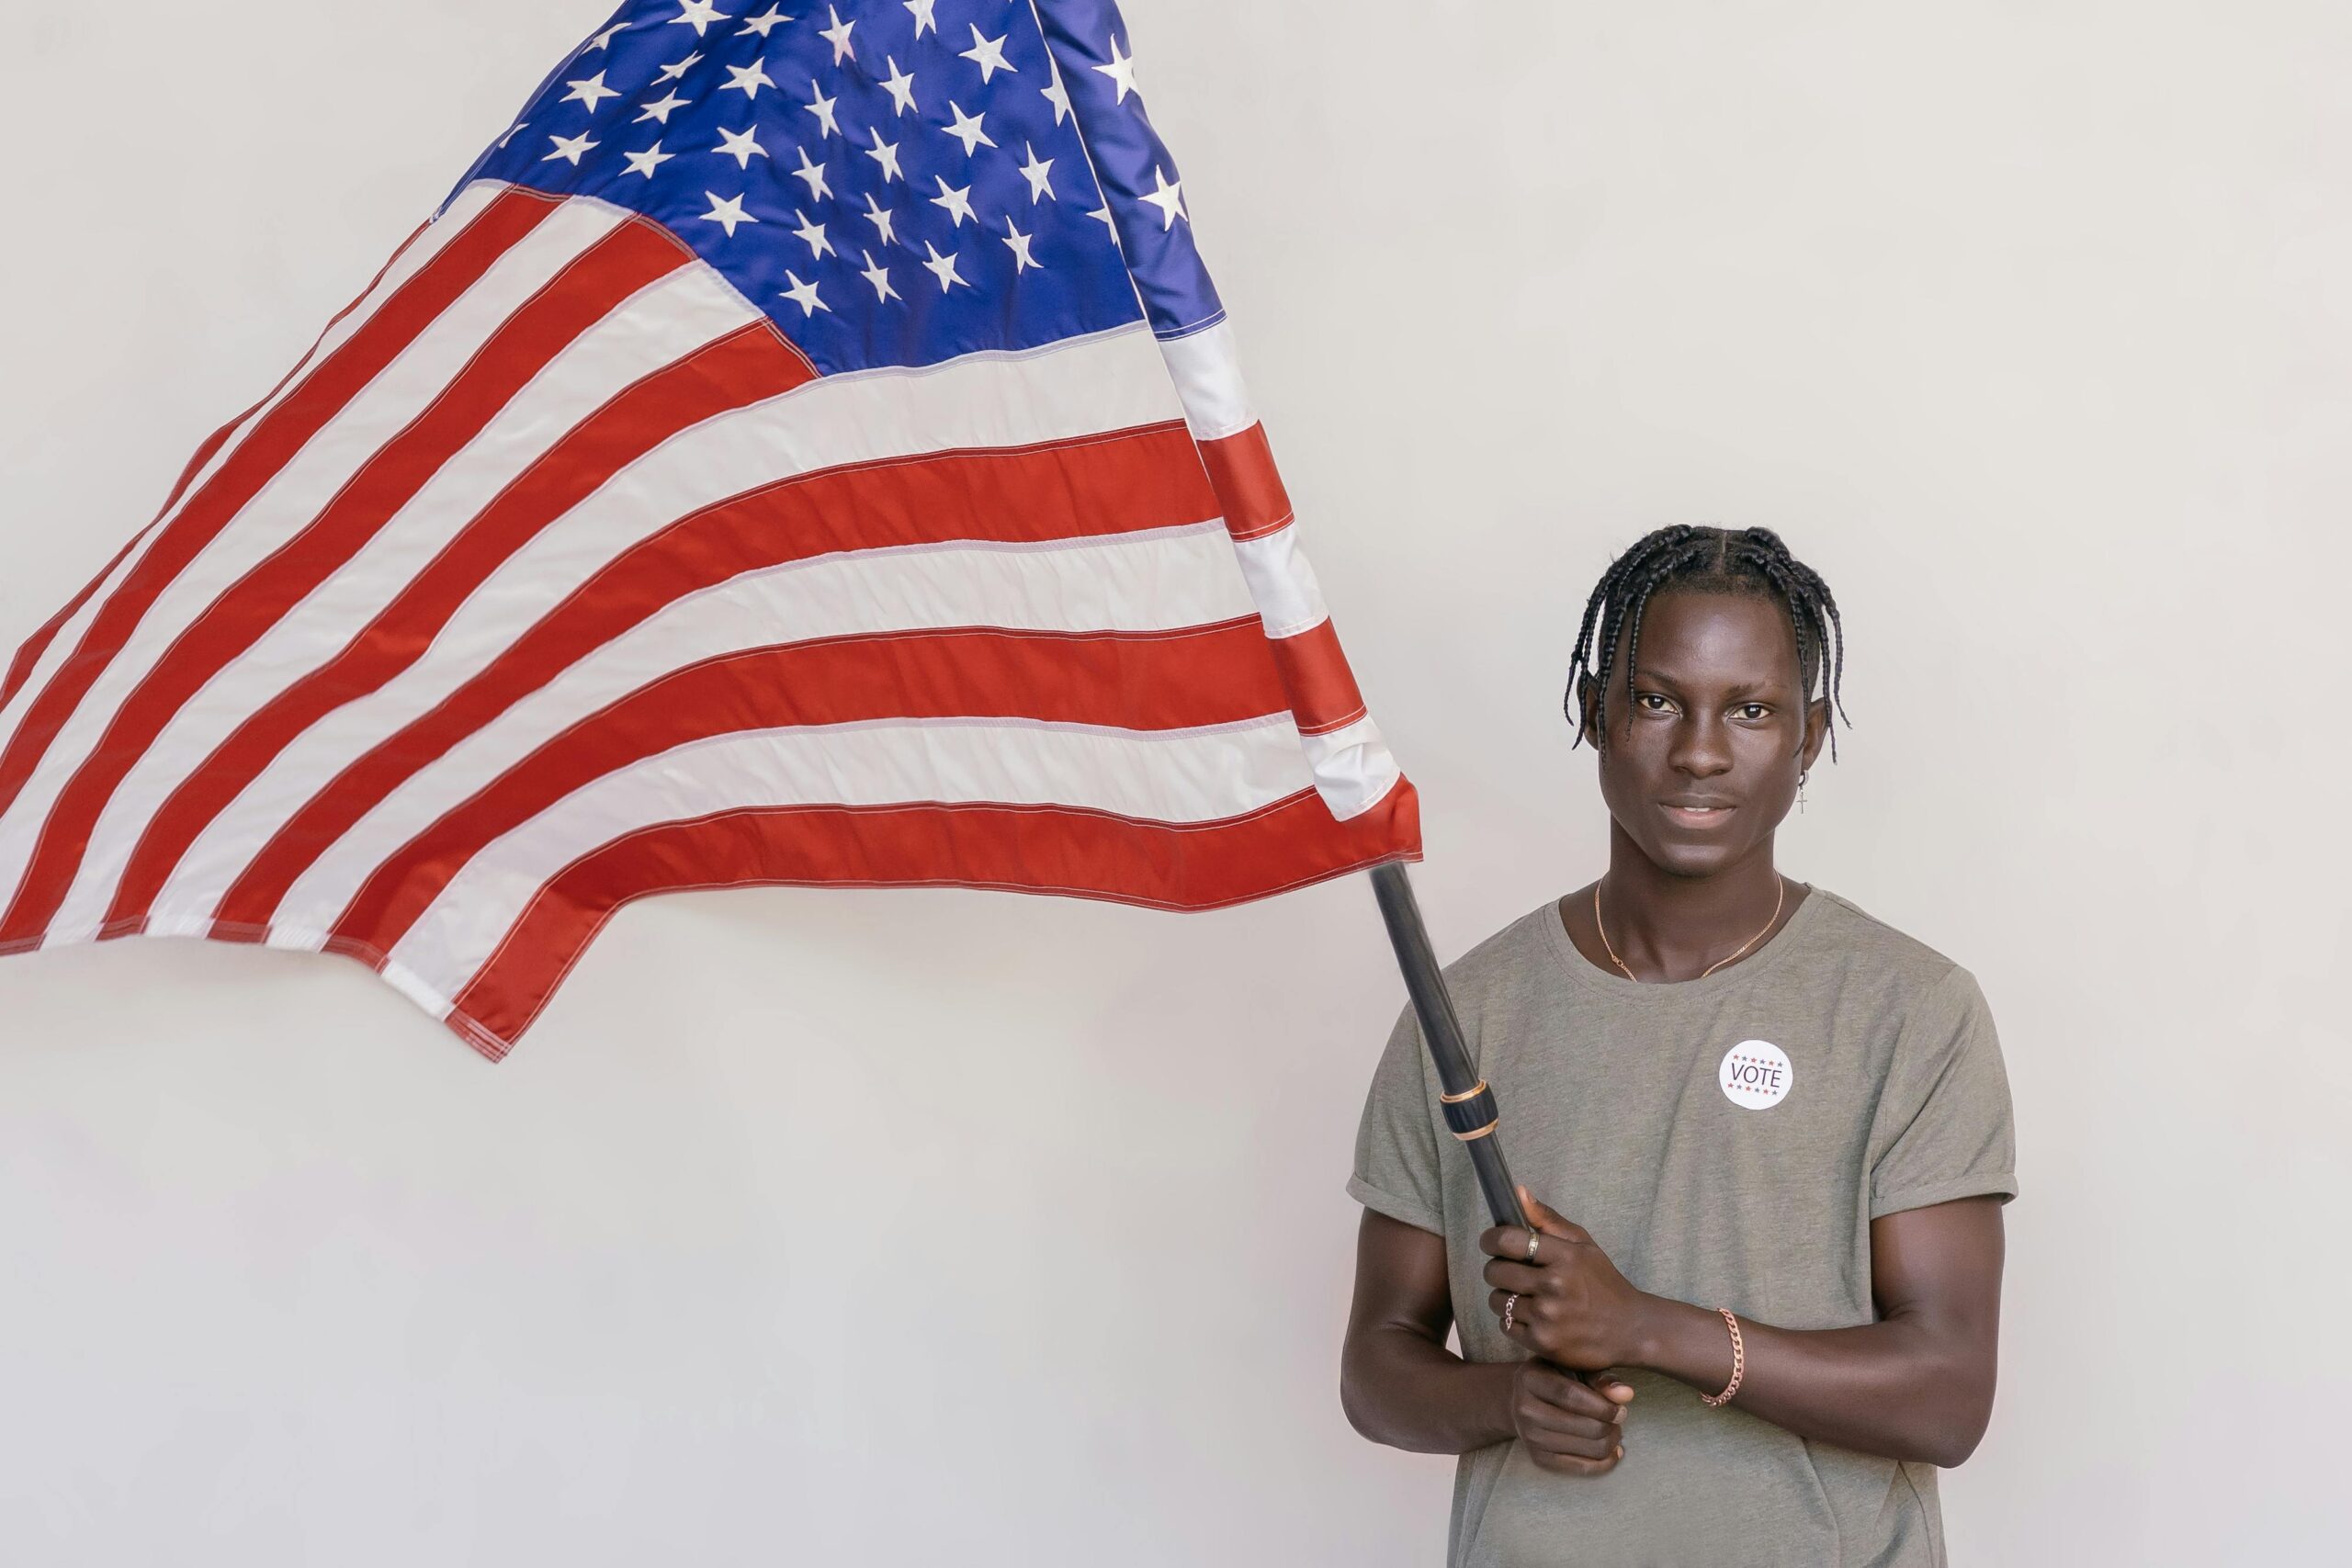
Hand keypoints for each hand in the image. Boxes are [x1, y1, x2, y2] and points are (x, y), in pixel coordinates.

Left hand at [1481, 1186, 1654, 1371]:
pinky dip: (1513, 1320)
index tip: (1492, 1242)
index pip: (1506, 1240)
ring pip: (1496, 1299)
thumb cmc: (1603, 1283)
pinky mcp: (1542, 1342)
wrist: (1631, 1330)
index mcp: (1564, 1256)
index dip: (1491, 1239)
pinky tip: (1532, 1316)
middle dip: (1497, 1268)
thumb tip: (1518, 1192)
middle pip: (1495, 1271)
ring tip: (1525, 1295)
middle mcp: (1554, 1285)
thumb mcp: (1583, 1244)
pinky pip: (1505, 1325)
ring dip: (1504, 1296)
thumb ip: (1547, 1219)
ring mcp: (1547, 1316)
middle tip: (1511, 1271)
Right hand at [1509, 1360, 1635, 1475]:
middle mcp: (1525, 1409)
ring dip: (1611, 1441)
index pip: (1571, 1396)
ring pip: (1590, 1448)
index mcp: (1531, 1379)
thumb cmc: (1555, 1377)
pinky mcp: (1539, 1459)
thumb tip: (1627, 1394)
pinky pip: (1583, 1468)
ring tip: (1613, 1429)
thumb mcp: (1572, 1367)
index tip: (1621, 1409)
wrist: (1521, 1399)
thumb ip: (1599, 1378)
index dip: (1603, 1406)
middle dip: (1612, 1424)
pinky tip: (1613, 1450)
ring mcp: (1530, 1437)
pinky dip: (1606, 1461)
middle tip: (1619, 1417)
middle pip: (1585, 1426)